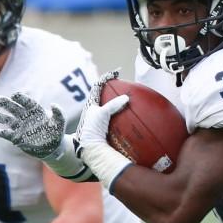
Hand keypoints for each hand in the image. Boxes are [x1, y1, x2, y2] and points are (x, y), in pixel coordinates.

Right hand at [0, 92, 65, 158]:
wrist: (52, 148)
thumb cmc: (56, 133)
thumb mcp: (60, 123)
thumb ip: (58, 113)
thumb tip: (53, 104)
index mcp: (36, 112)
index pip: (27, 103)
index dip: (21, 99)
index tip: (14, 95)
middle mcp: (26, 118)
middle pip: (15, 109)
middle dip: (7, 104)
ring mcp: (21, 127)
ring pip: (9, 121)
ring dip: (2, 118)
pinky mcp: (18, 138)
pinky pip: (9, 135)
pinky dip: (4, 133)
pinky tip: (0, 132)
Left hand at [74, 70, 132, 189]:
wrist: (90, 150)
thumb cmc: (91, 130)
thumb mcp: (101, 114)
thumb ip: (113, 105)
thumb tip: (126, 98)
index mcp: (92, 106)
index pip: (98, 88)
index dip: (106, 79)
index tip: (116, 72)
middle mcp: (95, 113)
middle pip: (105, 98)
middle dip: (114, 92)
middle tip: (124, 87)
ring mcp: (101, 123)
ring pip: (111, 110)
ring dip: (120, 105)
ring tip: (131, 102)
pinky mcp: (107, 131)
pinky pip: (117, 121)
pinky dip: (124, 118)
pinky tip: (132, 119)